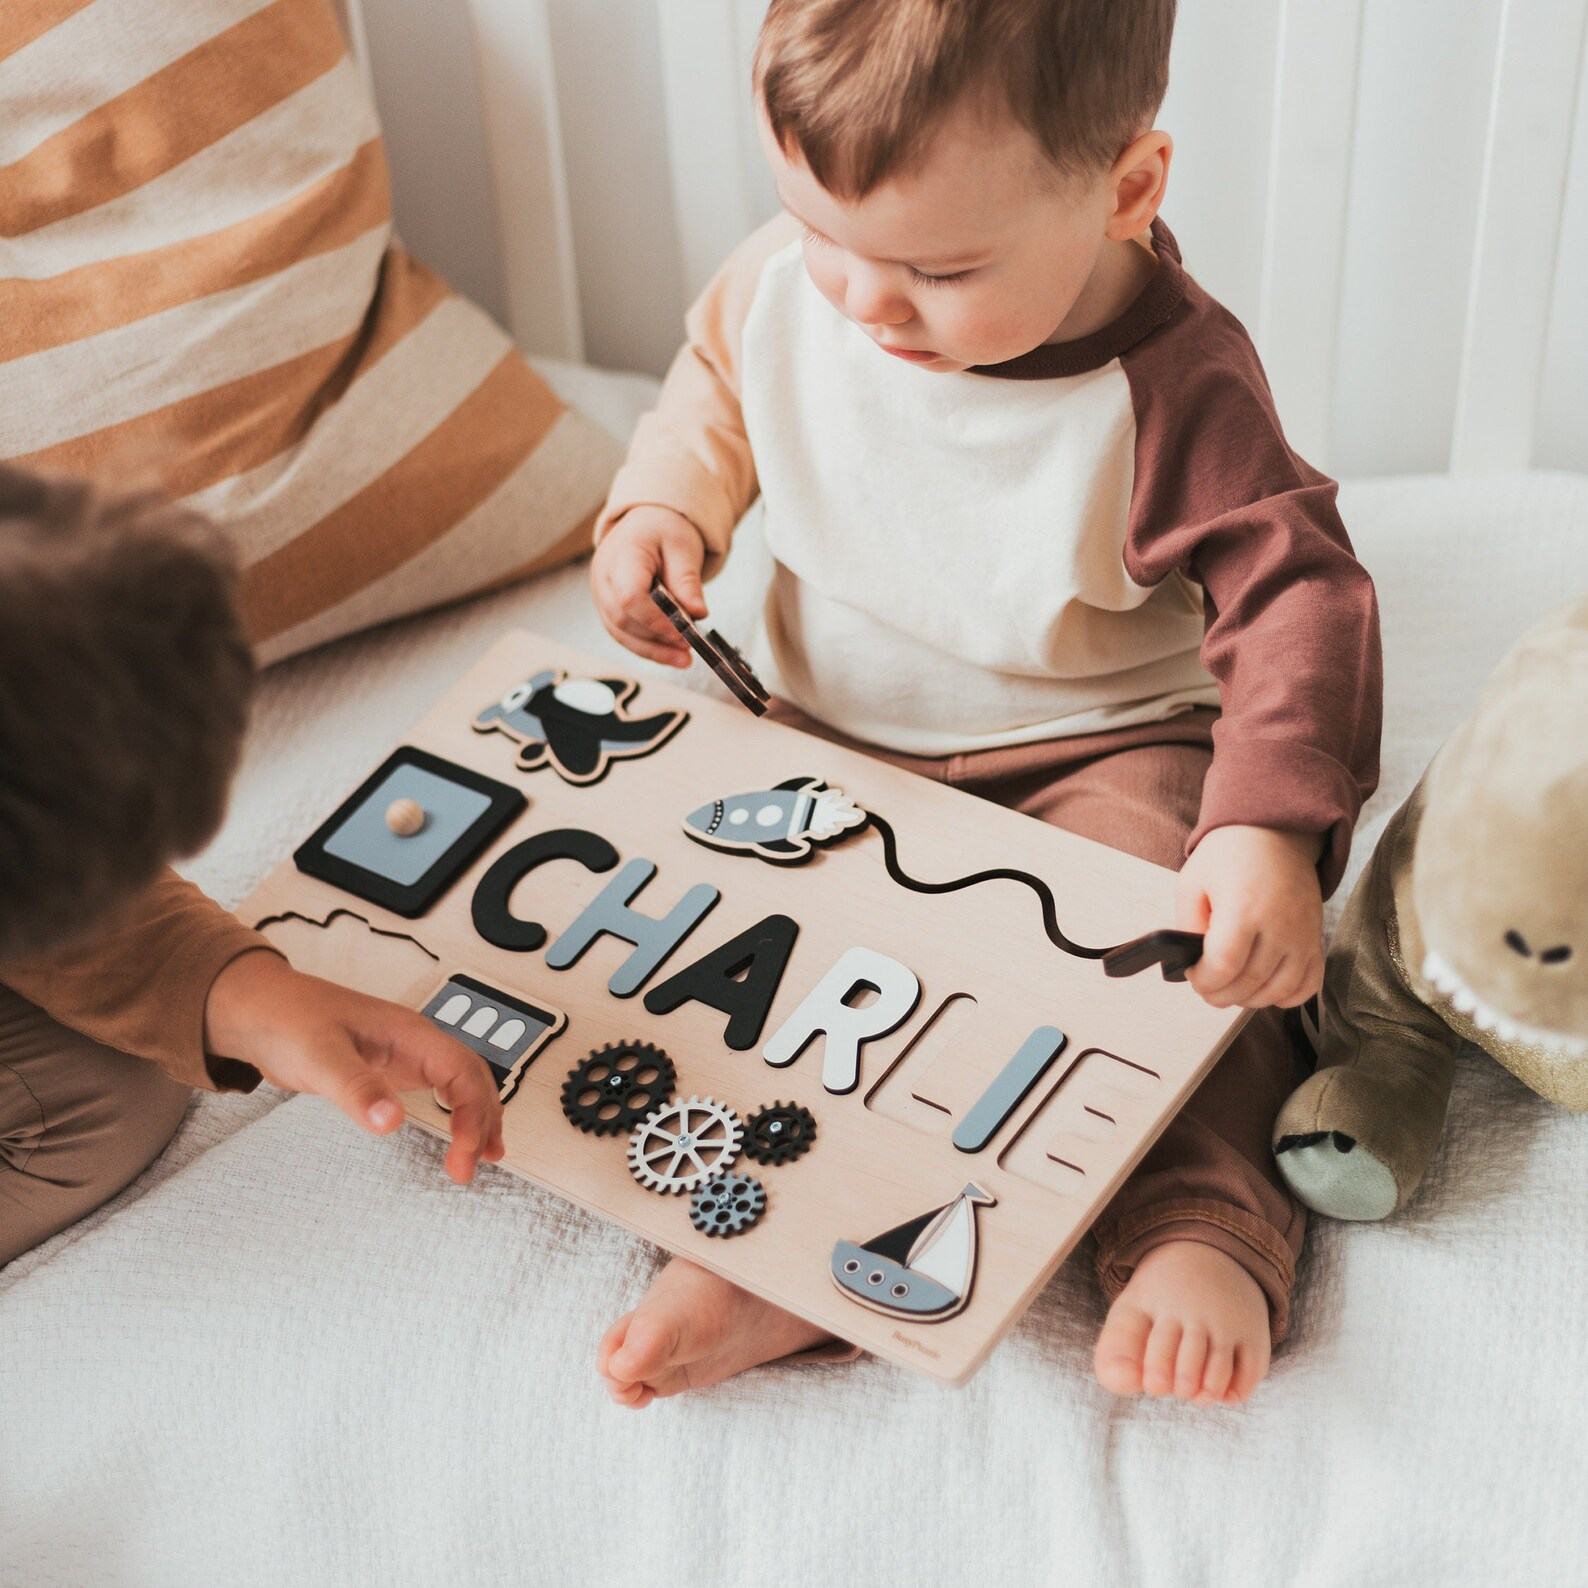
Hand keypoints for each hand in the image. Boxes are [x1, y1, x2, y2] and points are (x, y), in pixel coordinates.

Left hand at [203, 951, 504, 1183]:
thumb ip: (356, 1087)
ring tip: (486, 1154)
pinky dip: (457, 1113)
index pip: (463, 1071)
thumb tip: (392, 1122)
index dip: (474, 1112)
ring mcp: (404, 1054)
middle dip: (483, 1120)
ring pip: (461, 1083)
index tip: (465, 1152)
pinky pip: (438, 1090)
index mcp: (410, 1033)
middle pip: (472, 1077)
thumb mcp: (319, 1055)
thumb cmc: (287, 1019)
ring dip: (478, 1117)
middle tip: (471, 1167)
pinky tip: (455, 1133)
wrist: (255, 1007)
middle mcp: (415, 1042)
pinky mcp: (388, 1069)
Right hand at [590, 506, 707, 666]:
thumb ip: (687, 581)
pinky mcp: (608, 609)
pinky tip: (670, 655)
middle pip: (623, 618)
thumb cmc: (663, 532)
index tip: (684, 632)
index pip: (630, 595)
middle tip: (689, 648)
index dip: (656, 620)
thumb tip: (697, 613)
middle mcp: (603, 577)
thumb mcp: (683, 548)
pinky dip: (648, 648)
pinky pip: (624, 635)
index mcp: (622, 555)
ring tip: (684, 659)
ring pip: (621, 633)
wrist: (645, 525)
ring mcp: (601, 595)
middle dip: (657, 639)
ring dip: (653, 650)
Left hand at [1175, 826, 1323, 1009]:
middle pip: (1250, 982)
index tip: (1193, 976)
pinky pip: (1309, 983)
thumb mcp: (1191, 881)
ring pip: (1280, 989)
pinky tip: (1266, 988)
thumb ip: (1187, 924)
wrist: (1275, 832)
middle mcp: (1279, 925)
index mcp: (1244, 908)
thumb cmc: (1228, 855)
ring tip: (1232, 988)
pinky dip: (1288, 996)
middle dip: (1221, 994)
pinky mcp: (1316, 938)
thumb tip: (1192, 961)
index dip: (1204, 980)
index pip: (1224, 965)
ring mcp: (1303, 934)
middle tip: (1206, 987)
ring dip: (1251, 999)